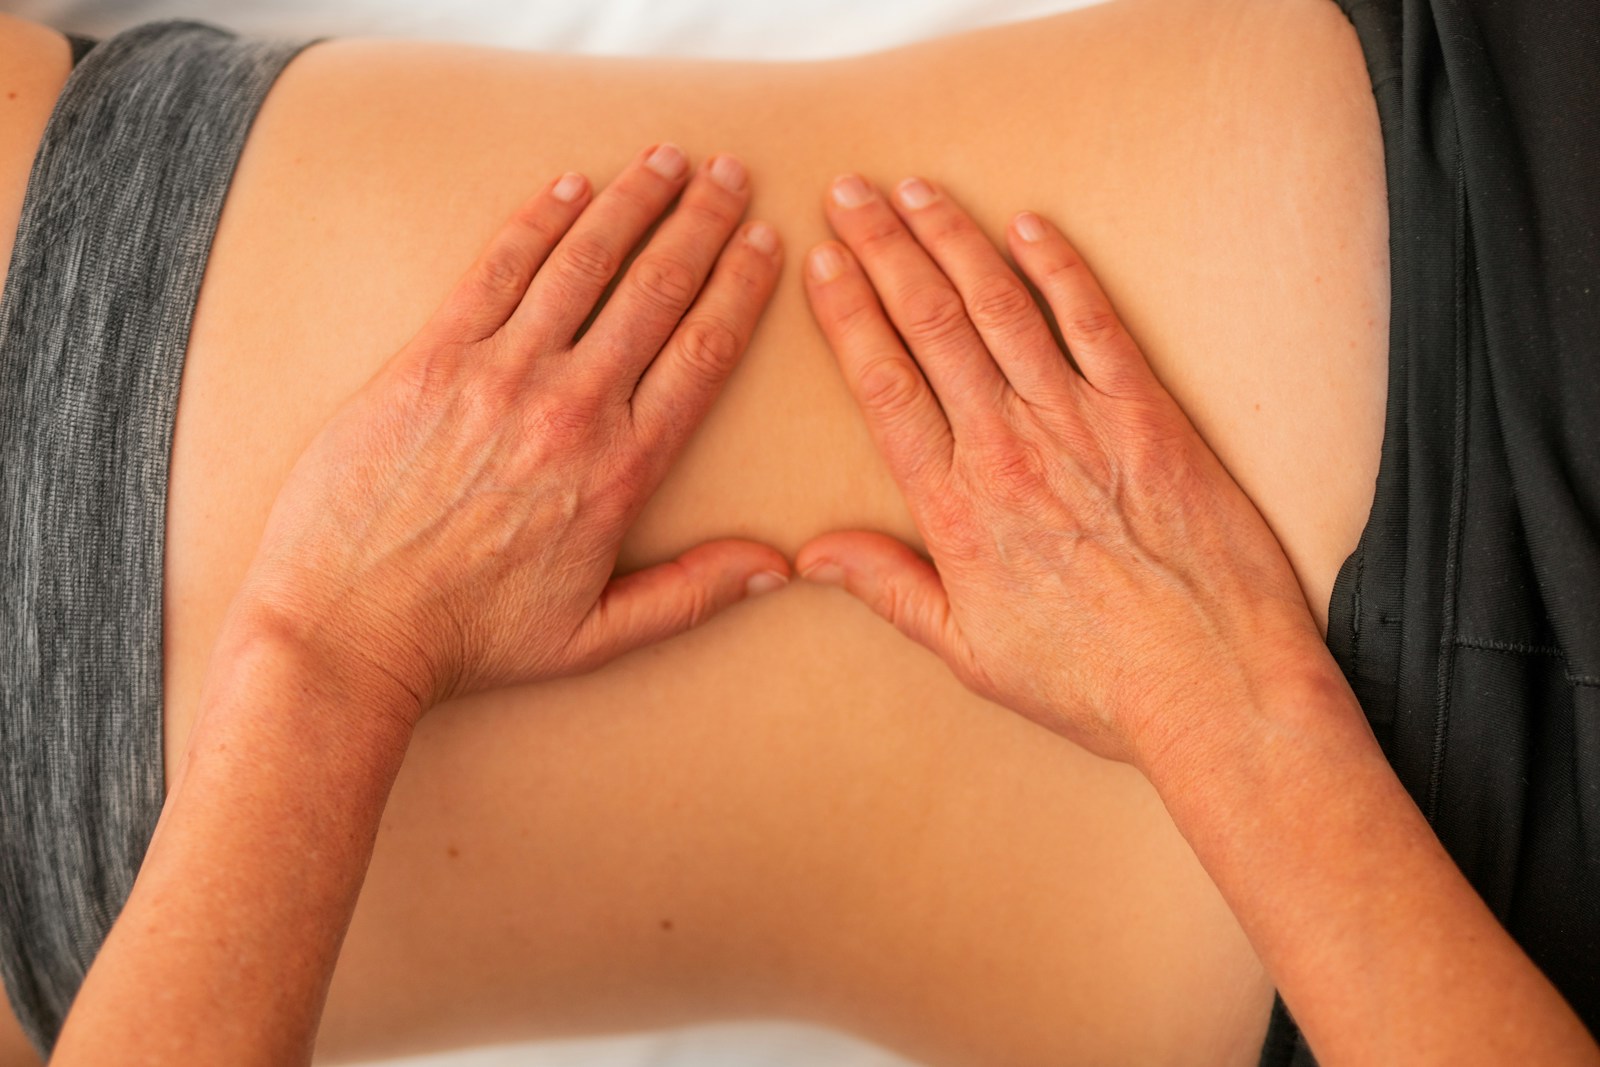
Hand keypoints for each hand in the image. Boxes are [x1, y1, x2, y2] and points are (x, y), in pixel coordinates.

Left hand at [229, 144, 788, 721]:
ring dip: (631, 201)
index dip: (740, 287)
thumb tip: (779, 568)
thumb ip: (692, 593)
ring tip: (665, 160)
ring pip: (582, 263)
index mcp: (620, 469)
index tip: (766, 242)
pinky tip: (570, 187)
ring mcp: (497, 375)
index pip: (703, 352)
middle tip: (730, 174)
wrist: (348, 628)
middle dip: (701, 221)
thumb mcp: (597, 634)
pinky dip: (537, 221)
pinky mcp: (429, 360)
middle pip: (654, 289)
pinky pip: (495, 270)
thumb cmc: (471, 637)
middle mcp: (570, 408)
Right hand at [797, 174, 1329, 766]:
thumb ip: (888, 590)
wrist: (1211, 683)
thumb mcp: (968, 652)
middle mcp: (1007, 449)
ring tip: (915, 191)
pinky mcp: (1147, 413)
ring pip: (1000, 308)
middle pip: (931, 325)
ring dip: (953, 240)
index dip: (847, 314)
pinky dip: (1058, 268)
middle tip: (850, 194)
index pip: (883, 384)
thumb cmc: (1093, 680)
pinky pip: (1094, 321)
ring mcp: (1079, 423)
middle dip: (883, 249)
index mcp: (954, 508)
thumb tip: (812, 554)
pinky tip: (1027, 226)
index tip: (821, 263)